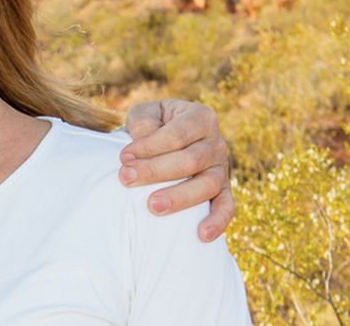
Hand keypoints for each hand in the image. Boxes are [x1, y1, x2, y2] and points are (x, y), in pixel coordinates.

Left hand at [118, 99, 233, 242]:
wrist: (171, 136)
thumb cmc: (154, 125)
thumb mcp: (146, 114)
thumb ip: (144, 123)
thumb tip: (142, 142)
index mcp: (200, 117)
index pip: (177, 134)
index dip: (149, 146)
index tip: (123, 157)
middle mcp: (216, 142)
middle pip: (191, 160)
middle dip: (156, 171)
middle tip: (126, 179)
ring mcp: (222, 168)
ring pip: (208, 184)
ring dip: (180, 197)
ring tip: (152, 207)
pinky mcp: (224, 189)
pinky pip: (227, 206)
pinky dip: (218, 221)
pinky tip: (202, 235)